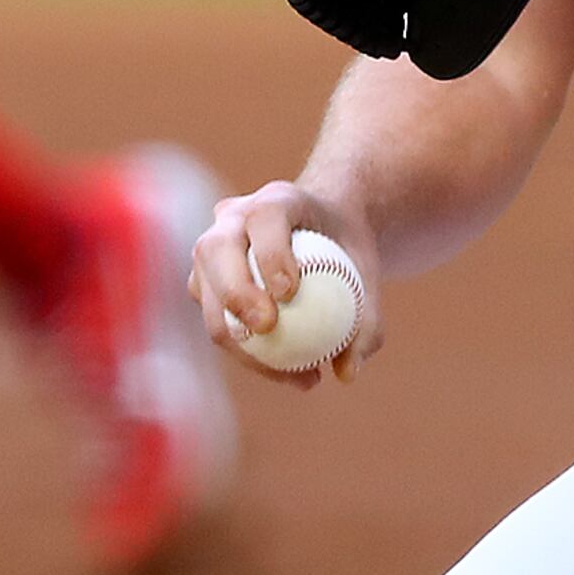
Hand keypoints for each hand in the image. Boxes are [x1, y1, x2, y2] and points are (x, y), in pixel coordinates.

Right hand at [189, 181, 384, 390]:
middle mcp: (232, 217)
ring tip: (287, 374)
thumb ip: (368, 320)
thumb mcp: (370, 275)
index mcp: (276, 200)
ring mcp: (212, 247)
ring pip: (204, 289)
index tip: (289, 293)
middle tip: (268, 329)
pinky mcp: (205, 280)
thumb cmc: (347, 250)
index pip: (264, 218)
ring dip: (236, 336)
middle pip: (216, 249)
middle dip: (235, 292)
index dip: (271, 253)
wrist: (323, 234)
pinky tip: (282, 374)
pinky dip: (241, 350)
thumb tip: (347, 372)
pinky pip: (212, 316)